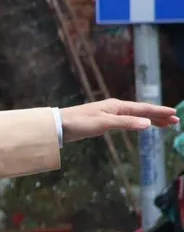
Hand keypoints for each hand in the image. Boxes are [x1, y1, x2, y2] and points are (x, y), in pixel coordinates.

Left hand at [60, 99, 179, 143]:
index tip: (174, 114)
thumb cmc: (79, 123)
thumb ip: (125, 123)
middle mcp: (115, 108)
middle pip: (142, 111)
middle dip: (158, 116)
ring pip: (135, 116)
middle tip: (175, 121)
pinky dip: (138, 123)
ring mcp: (110, 114)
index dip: (159, 112)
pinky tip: (141, 125)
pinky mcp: (104, 121)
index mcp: (116, 106)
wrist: (59, 125)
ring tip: (164, 124)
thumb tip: (147, 123)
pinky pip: (127, 120)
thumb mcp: (103, 123)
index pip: (143, 109)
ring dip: (150, 119)